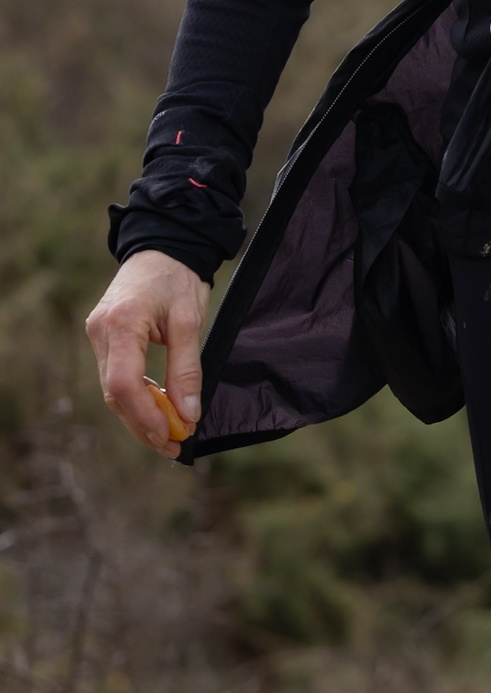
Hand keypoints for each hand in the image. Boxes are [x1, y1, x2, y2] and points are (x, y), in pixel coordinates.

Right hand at [86, 251, 209, 458]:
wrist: (163, 246)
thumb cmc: (178, 278)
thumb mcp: (190, 321)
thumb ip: (187, 368)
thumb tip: (188, 413)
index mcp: (121, 322)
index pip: (123, 383)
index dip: (145, 416)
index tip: (172, 435)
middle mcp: (100, 331)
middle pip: (115, 393)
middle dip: (144, 424)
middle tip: (174, 446)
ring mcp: (97, 335)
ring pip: (112, 390)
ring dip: (140, 416)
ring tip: (170, 436)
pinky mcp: (103, 339)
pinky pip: (115, 377)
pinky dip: (137, 398)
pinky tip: (159, 410)